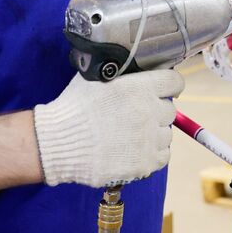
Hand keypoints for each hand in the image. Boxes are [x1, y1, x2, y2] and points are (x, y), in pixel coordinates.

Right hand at [32, 69, 184, 186]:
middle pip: (170, 110)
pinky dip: (152, 153)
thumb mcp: (94, 78)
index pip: (174, 82)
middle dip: (155, 111)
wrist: (57, 142)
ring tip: (130, 136)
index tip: (162, 91)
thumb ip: (121, 75)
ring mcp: (149, 139)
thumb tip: (133, 70)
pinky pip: (162, 155)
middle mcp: (150, 111)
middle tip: (136, 116)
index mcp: (140, 87)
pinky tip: (134, 150)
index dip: (168, 86)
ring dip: (153, 133)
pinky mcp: (145, 163)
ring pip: (166, 134)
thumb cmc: (73, 108)